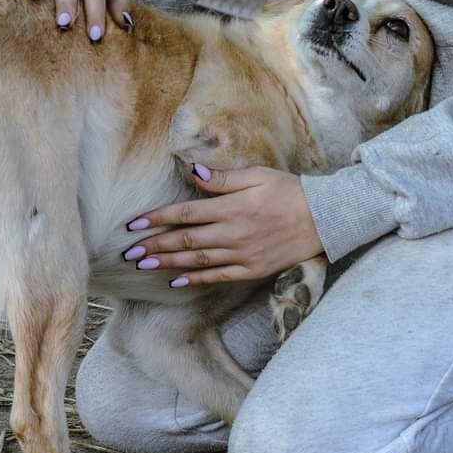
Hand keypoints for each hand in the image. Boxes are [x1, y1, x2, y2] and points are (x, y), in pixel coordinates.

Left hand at [122, 167, 323, 286]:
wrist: (323, 219)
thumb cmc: (289, 191)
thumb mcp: (256, 176)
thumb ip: (222, 179)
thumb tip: (191, 171)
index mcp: (232, 208)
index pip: (186, 214)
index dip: (157, 219)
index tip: (134, 224)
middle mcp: (233, 234)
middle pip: (185, 240)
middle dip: (154, 245)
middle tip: (128, 252)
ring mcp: (242, 255)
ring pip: (196, 261)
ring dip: (167, 263)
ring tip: (143, 265)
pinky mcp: (252, 270)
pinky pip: (217, 277)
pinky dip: (194, 280)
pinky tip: (175, 281)